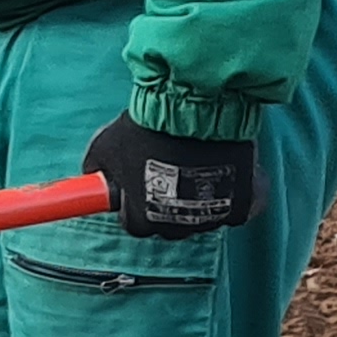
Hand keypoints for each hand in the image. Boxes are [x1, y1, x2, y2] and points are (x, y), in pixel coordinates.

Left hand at [80, 116, 261, 239]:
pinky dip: (235, 192)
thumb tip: (94, 176)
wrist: (196, 108)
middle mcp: (176, 227)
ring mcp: (211, 219)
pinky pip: (237, 207)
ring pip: (204, 214)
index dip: (135, 203)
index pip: (134, 225)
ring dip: (200, 194)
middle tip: (169, 169)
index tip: (139, 185)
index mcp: (141, 221)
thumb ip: (97, 169)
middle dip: (167, 200)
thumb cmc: (148, 128)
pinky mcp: (242, 207)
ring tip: (197, 162)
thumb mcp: (106, 146)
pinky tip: (227, 169)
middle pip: (169, 223)